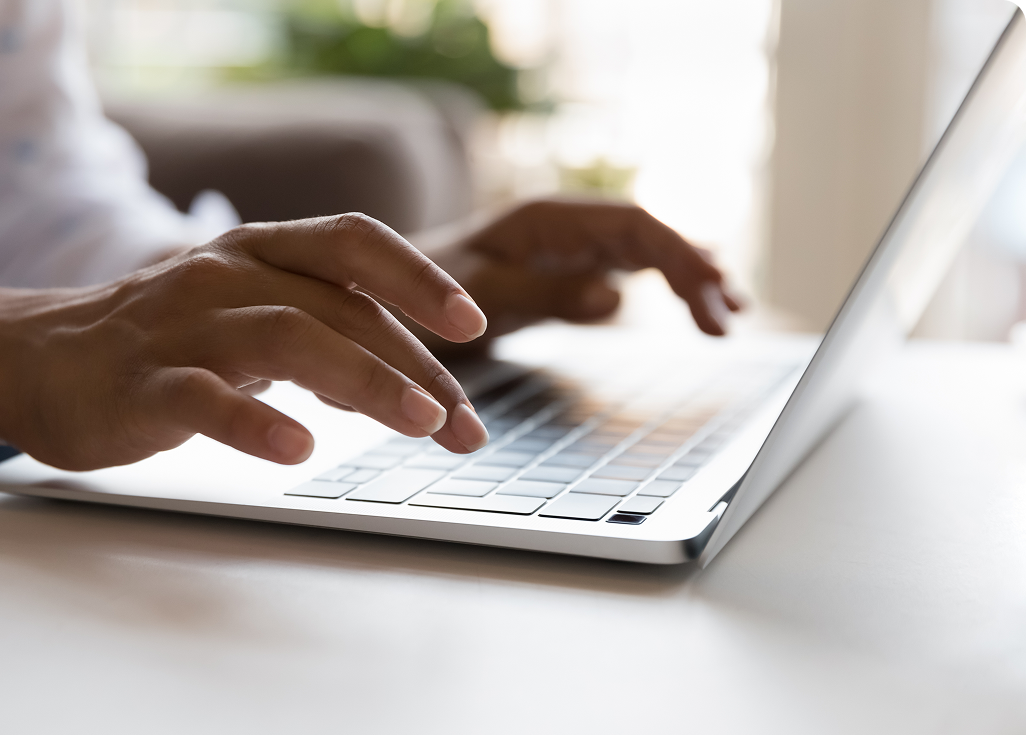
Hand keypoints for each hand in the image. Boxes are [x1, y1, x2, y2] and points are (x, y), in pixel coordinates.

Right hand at [0, 214, 490, 470]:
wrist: (31, 356)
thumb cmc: (162, 340)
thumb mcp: (248, 315)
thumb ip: (324, 331)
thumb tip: (413, 378)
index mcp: (258, 251)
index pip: (354, 243)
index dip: (417, 276)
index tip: (473, 324)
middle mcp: (225, 275)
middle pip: (339, 307)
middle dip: (415, 365)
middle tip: (464, 426)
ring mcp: (181, 328)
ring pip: (286, 338)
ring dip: (364, 380)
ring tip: (419, 423)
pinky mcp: (140, 384)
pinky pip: (203, 398)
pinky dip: (254, 423)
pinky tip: (298, 451)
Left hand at [411, 198, 741, 352]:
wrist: (385, 294)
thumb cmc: (420, 290)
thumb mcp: (478, 294)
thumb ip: (542, 296)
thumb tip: (616, 300)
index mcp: (548, 219)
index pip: (635, 226)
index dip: (680, 258)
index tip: (710, 299)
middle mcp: (567, 227)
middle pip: (652, 239)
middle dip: (695, 273)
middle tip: (727, 320)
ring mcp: (570, 249)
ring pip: (647, 256)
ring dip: (689, 281)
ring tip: (727, 316)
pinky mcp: (568, 274)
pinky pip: (629, 275)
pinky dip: (664, 291)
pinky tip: (693, 307)